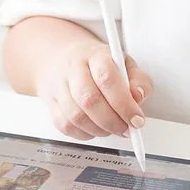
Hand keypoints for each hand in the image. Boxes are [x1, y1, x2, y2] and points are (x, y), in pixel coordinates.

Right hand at [35, 38, 152, 140]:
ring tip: (111, 129)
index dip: (124, 103)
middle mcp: (74, 69)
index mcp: (95, 56)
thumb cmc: (98, 63)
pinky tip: (94, 129)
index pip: (107, 79)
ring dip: (99, 130)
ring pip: (76, 116)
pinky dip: (84, 134)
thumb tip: (139, 96)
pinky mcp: (51, 103)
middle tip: (126, 129)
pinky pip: (65, 125)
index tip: (136, 119)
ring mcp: (59, 86)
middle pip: (89, 100)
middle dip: (112, 122)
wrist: (63, 57)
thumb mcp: (125, 64)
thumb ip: (138, 80)